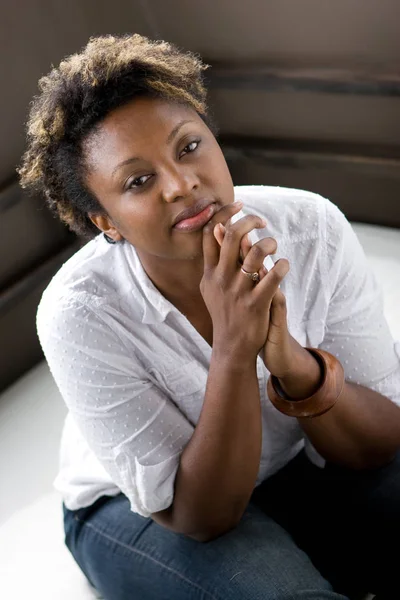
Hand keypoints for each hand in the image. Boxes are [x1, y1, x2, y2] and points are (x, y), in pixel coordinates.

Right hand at [201, 201, 289, 362]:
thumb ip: (214, 257)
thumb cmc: (225, 311)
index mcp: (209, 272)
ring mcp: (238, 291)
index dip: (224, 213)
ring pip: (255, 254)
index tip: (239, 205)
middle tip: (261, 221)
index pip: (209, 233)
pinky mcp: (256, 304)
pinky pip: (272, 277)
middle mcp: (221, 279)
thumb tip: (215, 227)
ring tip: (273, 246)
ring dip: (268, 243)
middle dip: (249, 222)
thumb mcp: (211, 285)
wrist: (232, 346)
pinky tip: (283, 265)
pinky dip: (281, 266)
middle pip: (231, 236)